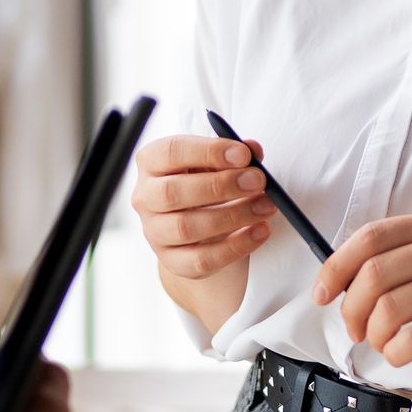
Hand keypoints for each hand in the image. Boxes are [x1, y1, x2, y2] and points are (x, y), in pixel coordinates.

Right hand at [131, 134, 277, 277]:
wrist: (197, 224)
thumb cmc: (206, 181)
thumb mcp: (217, 160)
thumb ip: (236, 152)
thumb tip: (253, 150)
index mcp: (152, 162)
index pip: (171, 152)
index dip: (208, 151)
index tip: (244, 155)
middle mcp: (145, 197)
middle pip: (173, 192)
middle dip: (221, 186)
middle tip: (258, 181)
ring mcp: (154, 232)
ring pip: (186, 228)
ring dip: (233, 216)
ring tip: (265, 206)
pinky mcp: (172, 261)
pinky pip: (200, 260)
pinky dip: (235, 247)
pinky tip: (259, 232)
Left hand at [310, 211, 411, 367]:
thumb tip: (352, 282)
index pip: (371, 236)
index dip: (336, 266)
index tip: (322, 293)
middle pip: (372, 274)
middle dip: (350, 309)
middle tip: (354, 329)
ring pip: (388, 308)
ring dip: (373, 334)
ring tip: (381, 344)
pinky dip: (396, 352)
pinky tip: (402, 355)